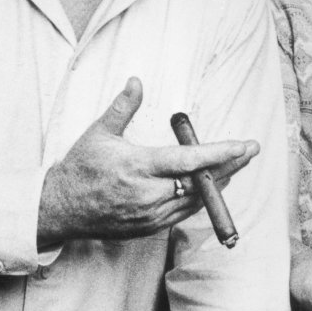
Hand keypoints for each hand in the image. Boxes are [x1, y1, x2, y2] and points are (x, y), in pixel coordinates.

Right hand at [37, 77, 259, 242]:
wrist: (61, 209)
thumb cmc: (80, 168)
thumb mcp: (99, 133)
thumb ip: (122, 107)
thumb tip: (136, 81)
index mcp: (138, 167)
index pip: (189, 161)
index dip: (220, 153)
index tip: (243, 145)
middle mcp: (148, 195)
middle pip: (201, 182)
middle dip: (230, 166)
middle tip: (250, 150)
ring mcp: (150, 215)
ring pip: (196, 201)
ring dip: (218, 183)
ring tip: (235, 165)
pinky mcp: (149, 229)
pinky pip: (184, 214)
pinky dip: (200, 198)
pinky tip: (209, 185)